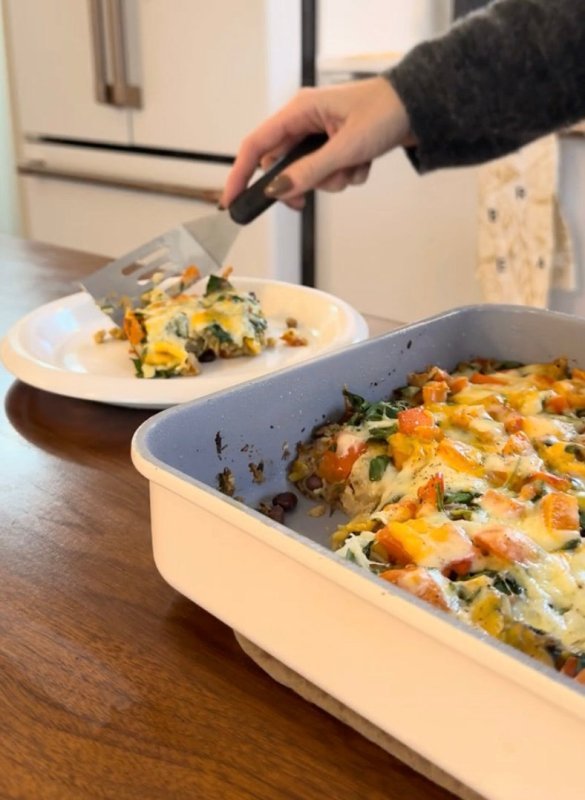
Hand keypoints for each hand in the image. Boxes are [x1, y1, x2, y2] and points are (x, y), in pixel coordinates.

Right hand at [220, 76, 413, 209]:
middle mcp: (306, 122)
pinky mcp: (337, 147)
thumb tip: (279, 191)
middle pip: (283, 166)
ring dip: (332, 180)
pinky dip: (348, 175)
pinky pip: (331, 174)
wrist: (421, 106)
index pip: (256, 146)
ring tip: (355, 165)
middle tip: (310, 196)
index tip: (231, 200)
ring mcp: (322, 136)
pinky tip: (365, 162)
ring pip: (310, 175)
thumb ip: (310, 172)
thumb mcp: (345, 147)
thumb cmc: (386, 112)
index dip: (240, 174)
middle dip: (303, 183)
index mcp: (299, 111)